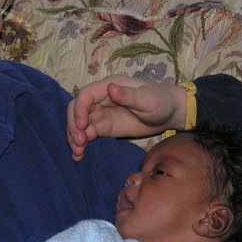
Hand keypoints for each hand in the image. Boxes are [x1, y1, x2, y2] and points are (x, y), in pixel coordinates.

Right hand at [67, 75, 186, 160]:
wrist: (168, 114)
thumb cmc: (160, 101)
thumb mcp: (147, 99)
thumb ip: (129, 95)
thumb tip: (110, 88)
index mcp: (108, 86)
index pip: (85, 95)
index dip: (79, 110)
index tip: (81, 126)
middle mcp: (100, 98)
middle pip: (76, 109)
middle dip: (73, 125)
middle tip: (78, 142)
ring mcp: (100, 113)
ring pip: (79, 123)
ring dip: (74, 137)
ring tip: (78, 153)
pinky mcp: (103, 127)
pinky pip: (86, 134)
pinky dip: (81, 144)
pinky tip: (79, 155)